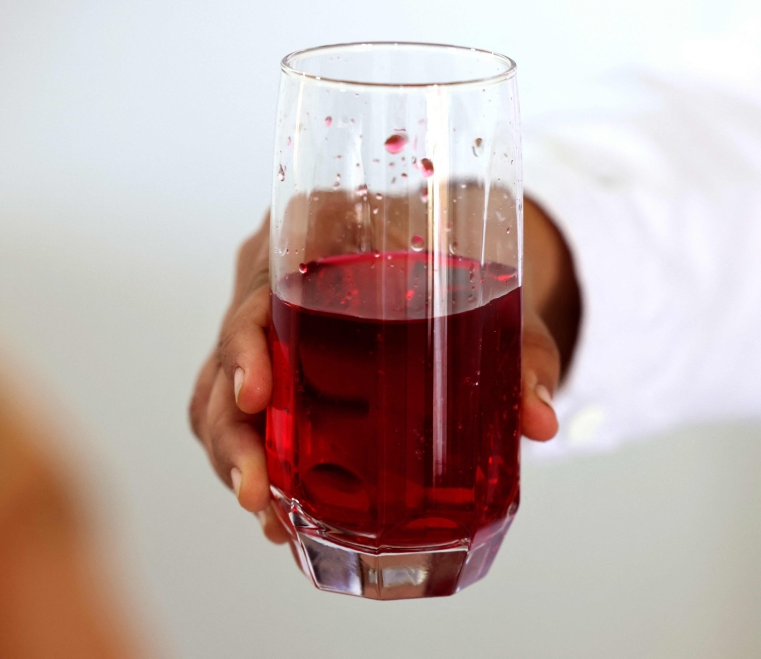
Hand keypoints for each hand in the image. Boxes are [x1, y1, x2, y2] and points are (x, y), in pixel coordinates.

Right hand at [189, 197, 580, 541]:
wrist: (448, 253)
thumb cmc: (460, 260)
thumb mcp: (496, 295)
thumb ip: (521, 350)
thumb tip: (541, 420)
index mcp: (312, 241)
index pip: (257, 290)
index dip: (243, 347)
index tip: (258, 396)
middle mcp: (274, 286)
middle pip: (224, 357)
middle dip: (232, 433)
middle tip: (258, 492)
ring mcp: (269, 332)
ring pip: (219, 395)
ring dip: (235, 459)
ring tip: (270, 518)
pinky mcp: (275, 369)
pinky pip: (242, 415)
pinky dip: (254, 461)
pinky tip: (281, 511)